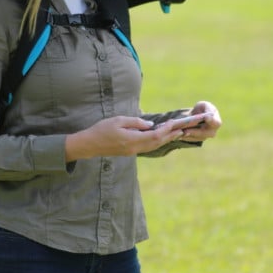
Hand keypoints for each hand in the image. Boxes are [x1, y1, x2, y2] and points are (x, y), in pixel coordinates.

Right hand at [65, 115, 187, 160]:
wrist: (89, 145)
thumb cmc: (101, 130)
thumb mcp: (118, 120)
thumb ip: (136, 122)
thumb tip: (151, 124)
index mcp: (132, 140)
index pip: (154, 135)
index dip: (166, 129)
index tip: (175, 123)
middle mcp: (135, 148)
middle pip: (157, 143)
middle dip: (171, 136)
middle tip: (183, 129)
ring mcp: (132, 151)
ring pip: (153, 146)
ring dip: (165, 140)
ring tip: (176, 133)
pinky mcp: (129, 151)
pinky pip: (148, 147)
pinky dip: (157, 142)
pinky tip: (160, 137)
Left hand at [175, 101, 221, 142]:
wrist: (196, 116)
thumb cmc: (202, 109)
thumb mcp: (204, 105)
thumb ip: (207, 108)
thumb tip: (207, 117)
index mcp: (216, 121)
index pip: (216, 123)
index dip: (212, 121)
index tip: (206, 118)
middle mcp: (212, 131)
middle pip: (205, 133)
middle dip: (195, 132)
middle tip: (186, 131)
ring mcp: (205, 136)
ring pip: (197, 138)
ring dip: (188, 136)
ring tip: (180, 133)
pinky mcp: (197, 139)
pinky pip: (191, 139)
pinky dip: (184, 137)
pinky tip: (178, 135)